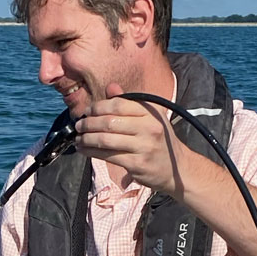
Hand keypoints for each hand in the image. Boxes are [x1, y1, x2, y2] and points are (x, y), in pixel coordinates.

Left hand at [73, 83, 189, 195]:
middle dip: (89, 123)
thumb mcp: (150, 118)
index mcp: (151, 112)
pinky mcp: (137, 164)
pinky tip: (84, 150)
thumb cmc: (159, 141)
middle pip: (109, 122)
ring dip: (87, 139)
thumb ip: (129, 103)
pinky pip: (108, 156)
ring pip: (106, 140)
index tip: (88, 111)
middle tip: (78, 126)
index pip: (118, 104)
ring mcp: (144, 146)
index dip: (99, 107)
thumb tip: (110, 87)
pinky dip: (92, 152)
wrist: (178, 169)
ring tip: (78, 139)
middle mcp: (149, 127)